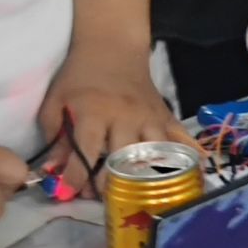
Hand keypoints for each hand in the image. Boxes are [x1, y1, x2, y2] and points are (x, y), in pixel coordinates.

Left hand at [42, 42, 193, 190]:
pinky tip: (194, 176)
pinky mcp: (166, 116)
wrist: (112, 48)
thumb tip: (53, 173)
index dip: (76, 177)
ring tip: (138, 196)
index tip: (68, 194)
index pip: (86, 152)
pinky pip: (181, 139)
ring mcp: (150, 117)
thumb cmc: (79, 77)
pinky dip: (189, 157)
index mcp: (95, 112)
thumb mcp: (56, 102)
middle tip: (102, 199)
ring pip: (153, 154)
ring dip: (146, 178)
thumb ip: (54, 137)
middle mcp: (125, 116)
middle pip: (123, 159)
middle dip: (111, 184)